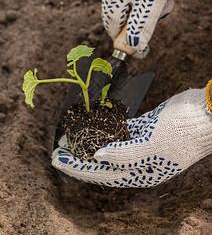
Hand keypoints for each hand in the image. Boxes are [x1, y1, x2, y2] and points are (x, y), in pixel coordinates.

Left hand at [52, 85, 211, 187]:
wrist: (206, 113)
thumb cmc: (184, 133)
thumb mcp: (153, 146)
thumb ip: (124, 154)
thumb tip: (97, 156)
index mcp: (141, 172)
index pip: (101, 173)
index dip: (77, 167)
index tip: (58, 159)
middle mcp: (138, 160)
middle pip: (101, 160)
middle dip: (79, 155)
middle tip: (58, 148)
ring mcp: (141, 143)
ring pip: (109, 144)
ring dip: (90, 140)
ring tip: (71, 135)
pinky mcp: (144, 127)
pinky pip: (120, 129)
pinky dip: (106, 126)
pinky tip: (92, 122)